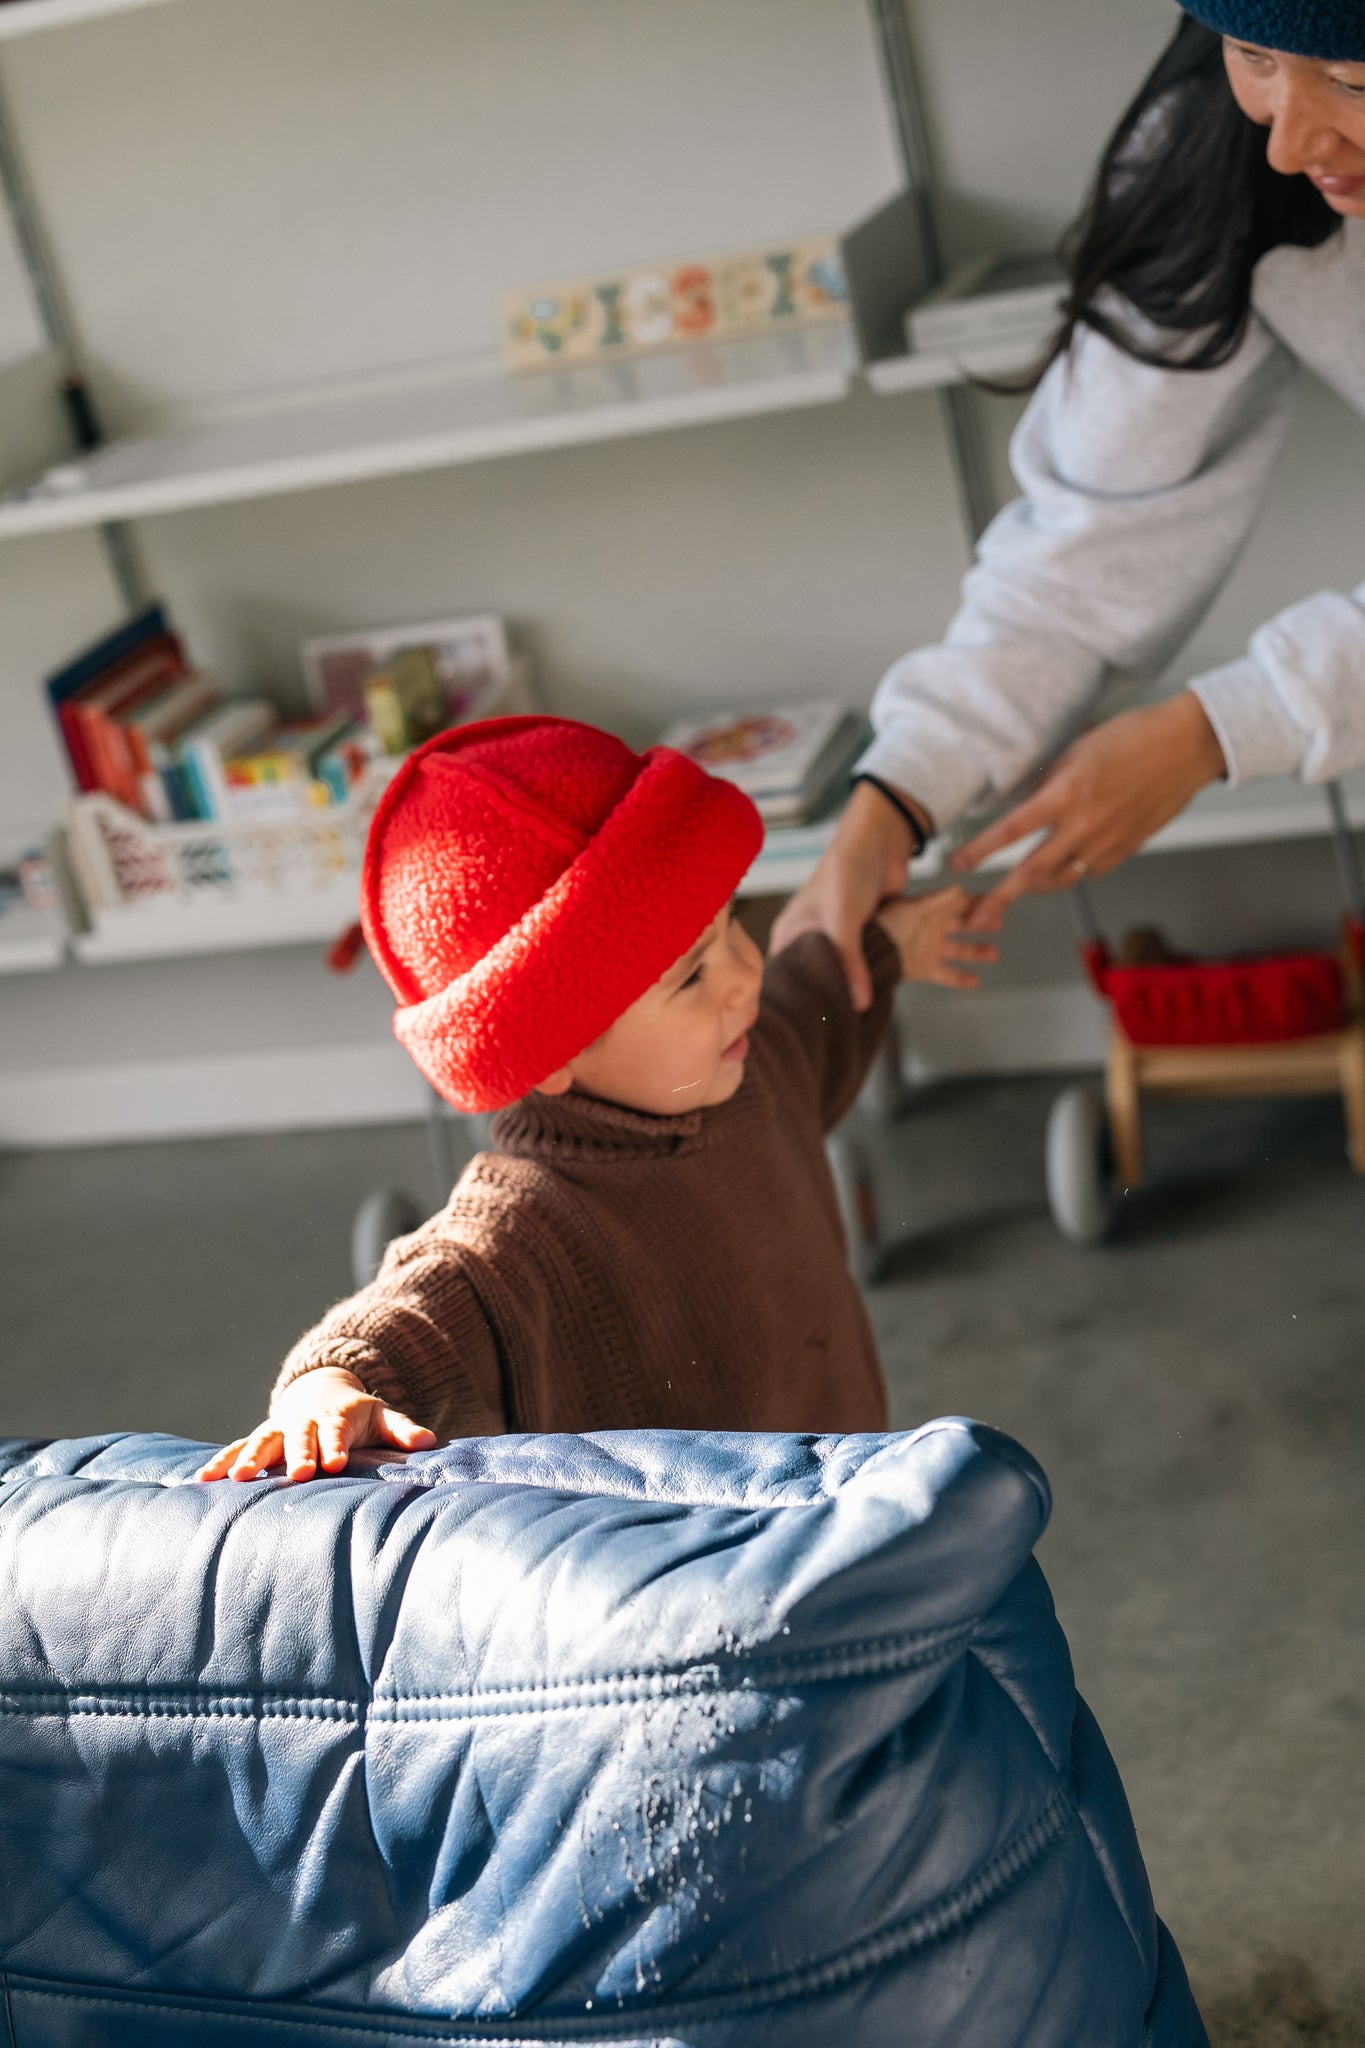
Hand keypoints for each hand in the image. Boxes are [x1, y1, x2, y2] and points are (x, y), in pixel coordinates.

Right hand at [195, 1366, 436, 1483]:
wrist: (322, 1391)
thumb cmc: (357, 1416)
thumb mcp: (382, 1416)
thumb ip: (403, 1429)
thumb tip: (430, 1442)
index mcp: (336, 1416)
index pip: (337, 1431)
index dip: (336, 1445)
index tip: (337, 1462)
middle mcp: (304, 1422)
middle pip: (300, 1436)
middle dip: (298, 1454)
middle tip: (299, 1473)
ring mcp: (278, 1429)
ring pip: (262, 1440)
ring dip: (250, 1457)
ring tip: (239, 1477)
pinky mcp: (258, 1439)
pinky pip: (236, 1449)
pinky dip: (221, 1461)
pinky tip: (202, 1479)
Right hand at [770, 780, 931, 1010]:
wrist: (879, 838)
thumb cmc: (846, 871)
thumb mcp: (842, 919)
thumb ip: (850, 961)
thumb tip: (860, 1004)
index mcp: (793, 935)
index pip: (787, 979)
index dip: (796, 1003)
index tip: (806, 1031)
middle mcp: (812, 940)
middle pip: (818, 982)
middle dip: (830, 1005)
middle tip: (840, 1034)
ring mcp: (840, 939)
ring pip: (849, 975)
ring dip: (861, 992)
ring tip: (867, 1025)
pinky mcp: (867, 935)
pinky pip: (872, 963)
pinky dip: (880, 976)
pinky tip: (888, 998)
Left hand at [876, 886, 997, 989]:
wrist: (867, 950)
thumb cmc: (883, 923)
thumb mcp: (913, 908)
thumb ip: (938, 900)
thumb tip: (959, 888)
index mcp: (931, 910)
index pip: (960, 904)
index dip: (978, 902)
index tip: (996, 901)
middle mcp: (932, 928)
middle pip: (963, 926)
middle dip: (982, 924)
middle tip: (999, 923)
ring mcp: (929, 949)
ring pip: (959, 950)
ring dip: (976, 952)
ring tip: (993, 953)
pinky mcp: (924, 968)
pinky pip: (946, 974)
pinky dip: (961, 979)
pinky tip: (975, 981)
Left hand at [950, 695, 1225, 925]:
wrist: (1187, 746)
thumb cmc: (1135, 737)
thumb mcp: (1078, 750)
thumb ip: (1050, 783)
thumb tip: (1025, 803)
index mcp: (1067, 794)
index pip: (1011, 830)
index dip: (979, 852)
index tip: (956, 864)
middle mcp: (1084, 824)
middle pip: (1031, 872)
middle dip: (999, 898)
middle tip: (975, 917)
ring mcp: (1107, 841)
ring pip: (1060, 878)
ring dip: (1033, 888)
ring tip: (1013, 892)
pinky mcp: (1127, 849)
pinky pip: (1088, 871)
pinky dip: (1069, 873)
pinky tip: (1060, 869)